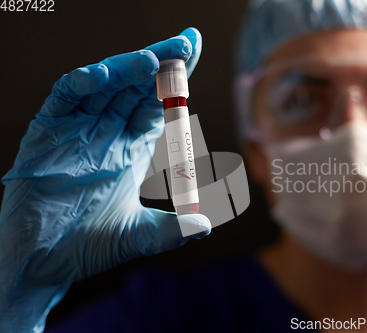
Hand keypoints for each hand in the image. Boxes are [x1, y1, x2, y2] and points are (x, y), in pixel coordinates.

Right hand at [0, 27, 209, 332]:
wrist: (42, 264)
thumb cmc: (88, 248)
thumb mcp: (139, 236)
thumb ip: (172, 230)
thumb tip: (207, 225)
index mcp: (131, 148)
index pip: (158, 104)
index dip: (177, 80)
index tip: (194, 51)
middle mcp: (107, 132)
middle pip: (137, 87)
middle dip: (161, 63)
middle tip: (185, 43)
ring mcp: (78, 130)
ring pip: (106, 86)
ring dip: (127, 69)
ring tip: (152, 60)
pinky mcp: (49, 133)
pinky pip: (64, 99)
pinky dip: (81, 85)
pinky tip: (101, 77)